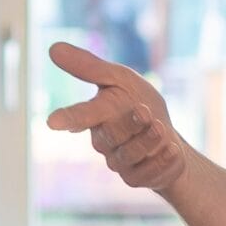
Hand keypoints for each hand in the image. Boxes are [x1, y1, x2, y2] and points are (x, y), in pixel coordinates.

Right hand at [46, 41, 187, 194]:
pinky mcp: (136, 178)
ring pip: (128, 155)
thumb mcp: (121, 79)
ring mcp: (118, 163)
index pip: (79, 116)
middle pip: (110, 136)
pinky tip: (173, 149)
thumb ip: (91, 67)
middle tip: (145, 111)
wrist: (169, 139)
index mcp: (95, 116)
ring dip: (149, 140)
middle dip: (130, 124)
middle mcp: (102, 141)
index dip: (68, 118)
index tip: (53, 121)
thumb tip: (53, 47)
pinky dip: (164, 158)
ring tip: (162, 127)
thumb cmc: (141, 104)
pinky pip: (147, 172)